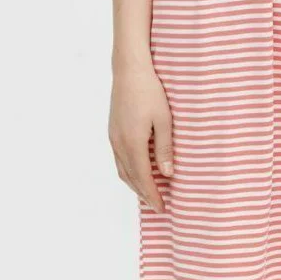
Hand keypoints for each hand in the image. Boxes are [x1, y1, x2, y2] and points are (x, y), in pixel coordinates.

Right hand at [108, 60, 173, 212]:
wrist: (129, 70)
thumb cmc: (150, 91)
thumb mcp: (164, 119)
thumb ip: (165, 148)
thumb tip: (167, 174)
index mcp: (132, 143)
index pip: (143, 178)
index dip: (152, 195)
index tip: (162, 209)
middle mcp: (119, 144)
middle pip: (130, 178)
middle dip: (143, 194)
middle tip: (157, 207)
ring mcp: (113, 137)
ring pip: (122, 169)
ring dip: (135, 184)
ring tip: (148, 193)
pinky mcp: (112, 130)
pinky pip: (119, 159)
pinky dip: (129, 171)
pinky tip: (138, 170)